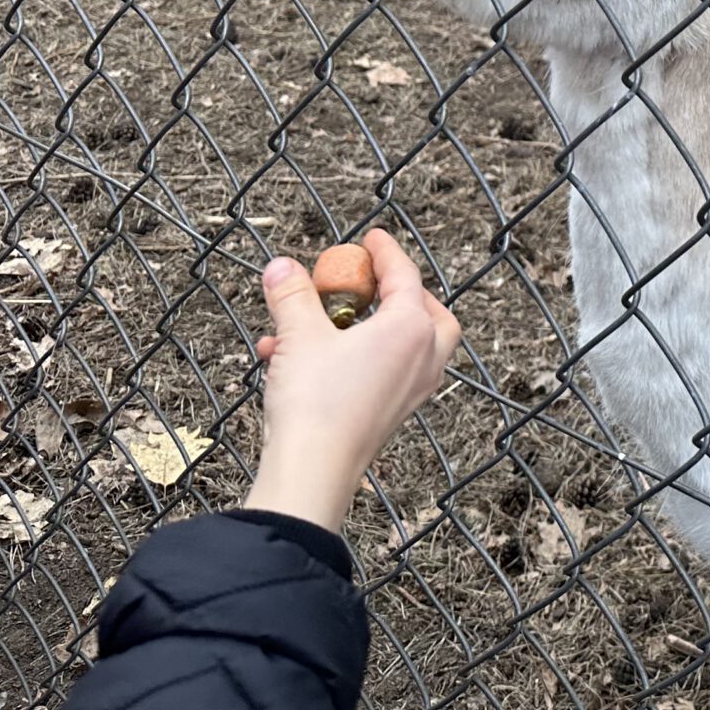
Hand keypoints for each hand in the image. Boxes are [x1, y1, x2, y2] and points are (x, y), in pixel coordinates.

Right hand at [245, 229, 462, 532]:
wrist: (312, 471)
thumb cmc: (315, 401)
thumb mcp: (299, 335)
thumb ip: (292, 295)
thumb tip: (280, 267)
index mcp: (411, 328)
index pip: (405, 275)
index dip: (385, 251)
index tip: (372, 238)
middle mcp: (423, 358)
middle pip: (429, 315)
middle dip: (403, 296)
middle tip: (373, 287)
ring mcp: (412, 391)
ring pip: (407, 347)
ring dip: (368, 331)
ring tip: (319, 324)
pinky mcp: (393, 415)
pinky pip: (381, 375)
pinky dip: (352, 361)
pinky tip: (296, 362)